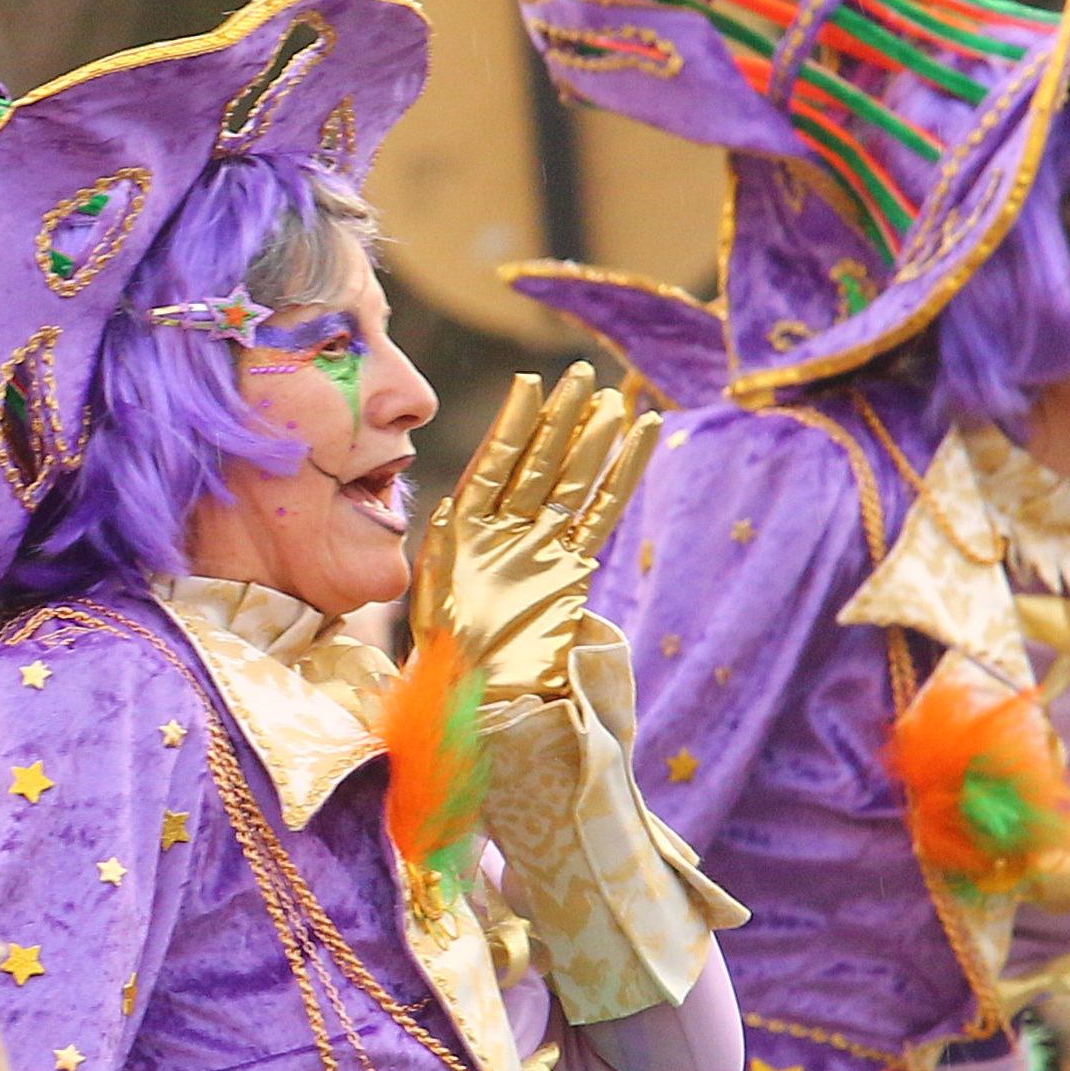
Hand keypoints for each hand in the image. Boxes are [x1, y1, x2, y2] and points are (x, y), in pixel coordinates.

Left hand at [413, 363, 659, 701]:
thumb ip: (436, 554)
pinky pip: (602, 512)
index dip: (513, 423)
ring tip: (612, 399)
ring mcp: (541, 542)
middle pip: (538, 461)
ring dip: (592, 440)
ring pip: (572, 480)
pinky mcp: (573, 565)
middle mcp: (505, 526)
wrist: (480, 695)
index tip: (531, 383)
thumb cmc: (445, 654)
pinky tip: (642, 438)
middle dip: (559, 418)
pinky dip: (623, 475)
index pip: (494, 462)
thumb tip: (445, 507)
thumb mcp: (427, 602)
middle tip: (581, 375)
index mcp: (465, 525)